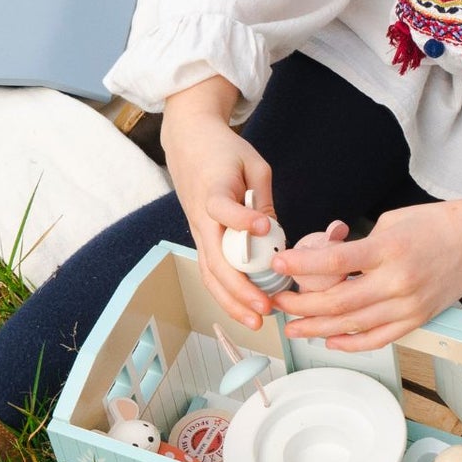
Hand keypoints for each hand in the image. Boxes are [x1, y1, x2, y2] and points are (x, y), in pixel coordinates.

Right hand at [158, 76, 277, 327]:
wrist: (188, 141)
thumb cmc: (224, 150)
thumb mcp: (253, 163)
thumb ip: (263, 197)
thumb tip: (274, 233)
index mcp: (214, 190)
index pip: (223, 209)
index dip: (242, 219)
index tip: (264, 225)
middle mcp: (201, 217)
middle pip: (215, 259)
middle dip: (240, 288)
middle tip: (266, 306)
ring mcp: (198, 231)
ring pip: (210, 273)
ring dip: (232, 300)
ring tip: (257, 320)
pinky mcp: (201, 238)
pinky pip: (211, 270)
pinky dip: (227, 293)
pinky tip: (246, 309)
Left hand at [274, 178, 461, 349]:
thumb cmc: (438, 224)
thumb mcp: (393, 222)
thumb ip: (361, 246)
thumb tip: (330, 261)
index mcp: (390, 249)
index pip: (336, 261)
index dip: (301, 265)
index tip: (279, 265)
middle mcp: (398, 281)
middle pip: (337, 301)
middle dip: (301, 304)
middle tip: (279, 302)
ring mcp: (408, 305)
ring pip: (353, 325)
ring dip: (317, 328)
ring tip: (293, 327)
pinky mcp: (417, 319)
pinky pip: (378, 339)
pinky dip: (351, 343)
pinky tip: (330, 340)